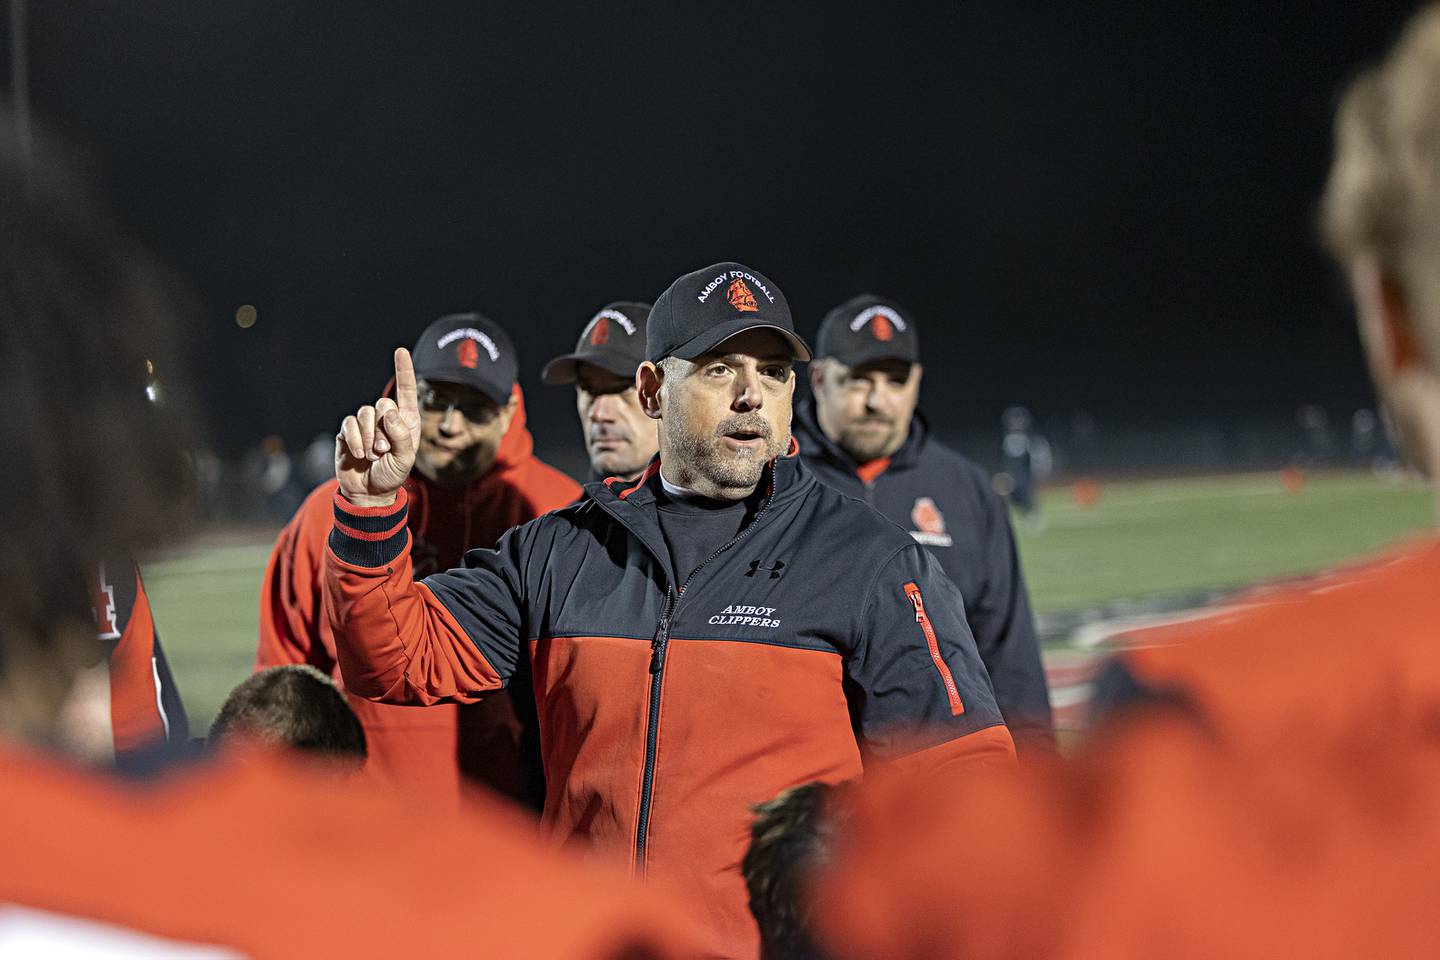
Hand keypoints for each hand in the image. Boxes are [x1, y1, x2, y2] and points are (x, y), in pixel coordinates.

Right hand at [335, 347, 421, 505]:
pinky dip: (356, 440)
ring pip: (365, 413)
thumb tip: (390, 412)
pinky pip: (349, 425)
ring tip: (373, 455)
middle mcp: (385, 418)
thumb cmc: (391, 475)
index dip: (404, 370)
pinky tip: (360, 454)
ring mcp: (365, 424)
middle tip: (384, 450)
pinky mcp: (347, 432)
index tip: (401, 351)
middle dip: (384, 429)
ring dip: (370, 437)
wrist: (368, 491)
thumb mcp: (405, 459)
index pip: (406, 391)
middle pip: (383, 404)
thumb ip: (401, 435)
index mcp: (405, 421)